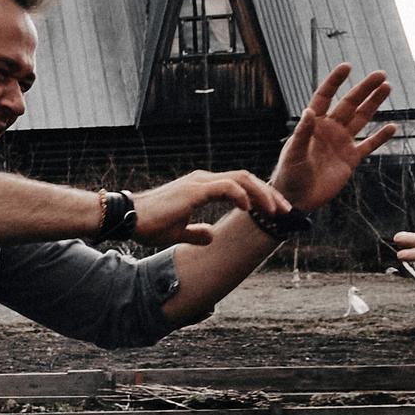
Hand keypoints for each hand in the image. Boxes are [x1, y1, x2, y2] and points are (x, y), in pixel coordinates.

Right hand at [131, 169, 289, 245]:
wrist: (128, 219)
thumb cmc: (148, 224)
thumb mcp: (178, 232)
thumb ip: (196, 233)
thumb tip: (211, 236)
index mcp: (202, 187)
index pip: (239, 185)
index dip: (260, 197)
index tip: (275, 212)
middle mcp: (204, 180)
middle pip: (247, 179)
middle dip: (270, 194)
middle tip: (286, 210)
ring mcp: (200, 183)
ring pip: (242, 179)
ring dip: (263, 195)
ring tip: (276, 210)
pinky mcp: (195, 189)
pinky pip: (227, 187)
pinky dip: (242, 196)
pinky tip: (251, 209)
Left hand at [270, 65, 397, 208]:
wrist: (297, 199)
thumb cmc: (289, 175)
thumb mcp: (293, 153)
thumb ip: (302, 133)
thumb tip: (309, 112)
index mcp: (313, 124)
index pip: (325, 97)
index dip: (335, 82)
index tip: (347, 66)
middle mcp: (330, 129)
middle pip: (350, 104)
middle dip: (364, 89)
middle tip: (380, 75)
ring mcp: (342, 143)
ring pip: (361, 118)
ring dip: (374, 104)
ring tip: (387, 88)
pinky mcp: (351, 159)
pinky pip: (368, 145)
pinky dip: (380, 137)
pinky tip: (392, 127)